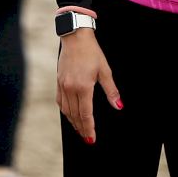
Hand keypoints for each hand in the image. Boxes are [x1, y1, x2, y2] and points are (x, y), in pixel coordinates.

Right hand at [56, 28, 121, 143]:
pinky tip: (70, 115)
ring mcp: (62, 86)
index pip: (85, 114)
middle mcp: (70, 89)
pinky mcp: (58, 82)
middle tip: (87, 139)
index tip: (92, 139)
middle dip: (81, 129)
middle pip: (75, 115)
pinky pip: (60, 102)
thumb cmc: (92, 52)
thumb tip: (118, 105)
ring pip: (66, 111)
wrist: (75, 37)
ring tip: (80, 130)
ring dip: (73, 122)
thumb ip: (111, 90)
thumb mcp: (105, 70)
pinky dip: (65, 111)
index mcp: (83, 87)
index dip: (89, 128)